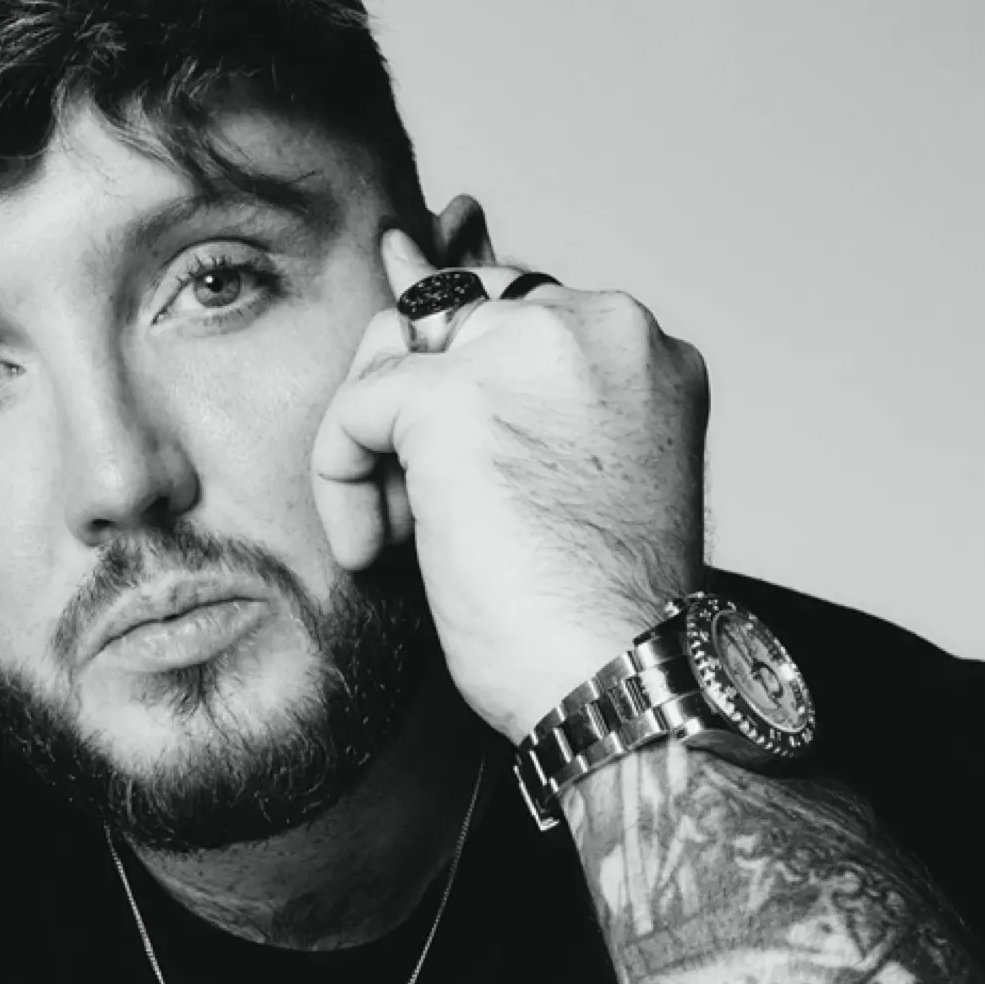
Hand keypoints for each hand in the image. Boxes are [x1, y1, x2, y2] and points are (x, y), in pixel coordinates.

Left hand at [308, 221, 707, 744]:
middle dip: (413, 406)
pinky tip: (372, 548)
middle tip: (423, 508)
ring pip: (394, 347)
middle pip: (447, 311)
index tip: (448, 463)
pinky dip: (342, 480)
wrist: (619, 672)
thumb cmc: (600, 610)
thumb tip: (426, 335)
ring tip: (402, 532)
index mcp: (641, 347)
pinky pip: (356, 407)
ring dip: (376, 442)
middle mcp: (598, 324)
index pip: (514, 311)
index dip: (462, 384)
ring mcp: (526, 349)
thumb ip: (532, 405)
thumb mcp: (584, 474)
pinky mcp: (451, 396)